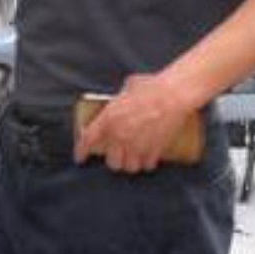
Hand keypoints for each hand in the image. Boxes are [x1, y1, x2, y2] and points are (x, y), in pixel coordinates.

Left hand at [74, 72, 191, 173]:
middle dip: (113, 159)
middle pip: (112, 162)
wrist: (174, 94)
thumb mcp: (127, 88)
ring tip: (132, 158)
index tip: (80, 157)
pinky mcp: (155, 150)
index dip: (81, 151)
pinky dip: (146, 164)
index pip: (88, 140)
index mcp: (109, 118)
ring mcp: (138, 145)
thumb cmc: (151, 86)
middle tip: (117, 154)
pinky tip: (147, 159)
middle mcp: (121, 135)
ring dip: (130, 164)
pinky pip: (147, 165)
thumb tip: (117, 102)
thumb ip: (119, 100)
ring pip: (129, 167)